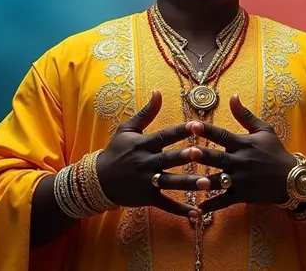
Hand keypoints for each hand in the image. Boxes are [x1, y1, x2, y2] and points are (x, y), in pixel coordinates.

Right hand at [96, 90, 208, 217]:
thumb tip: (159, 91)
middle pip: (167, 159)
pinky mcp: (147, 198)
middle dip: (183, 157)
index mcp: (143, 144)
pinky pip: (166, 204)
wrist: (98, 180)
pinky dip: (181, 211)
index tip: (196, 124)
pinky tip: (197, 214)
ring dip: (188, 184)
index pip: (164, 136)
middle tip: (200, 153)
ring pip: (170, 182)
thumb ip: (146, 112)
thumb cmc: (116, 151)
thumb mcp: (127, 129)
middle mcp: (146, 163)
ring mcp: (147, 182)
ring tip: (207, 183)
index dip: (180, 130)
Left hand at [190, 94, 296, 213]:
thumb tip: (232, 96)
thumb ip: (245, 115)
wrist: (292, 179)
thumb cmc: (276, 152)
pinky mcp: (242, 196)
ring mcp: (241, 180)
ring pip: (219, 181)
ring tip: (189, 181)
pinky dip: (211, 205)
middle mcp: (240, 162)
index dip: (208, 130)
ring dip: (204, 181)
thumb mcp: (264, 130)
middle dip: (204, 156)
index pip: (222, 135)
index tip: (192, 125)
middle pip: (218, 158)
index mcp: (244, 144)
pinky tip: (197, 208)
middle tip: (187, 152)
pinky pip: (224, 201)